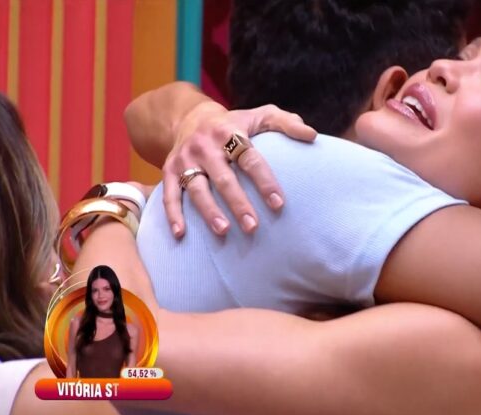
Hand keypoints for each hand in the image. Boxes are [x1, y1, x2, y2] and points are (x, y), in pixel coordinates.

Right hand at [162, 101, 316, 236]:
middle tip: (253, 227)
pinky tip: (181, 234)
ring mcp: (185, 158)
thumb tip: (312, 136)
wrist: (190, 118)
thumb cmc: (236, 123)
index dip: (264, 181)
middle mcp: (205, 146)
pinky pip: (169, 194)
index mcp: (230, 132)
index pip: (250, 159)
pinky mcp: (168, 170)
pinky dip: (172, 214)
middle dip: (238, 204)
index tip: (278, 204)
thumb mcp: (261, 115)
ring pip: (196, 188)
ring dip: (209, 211)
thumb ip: (287, 123)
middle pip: (224, 178)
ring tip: (223, 232)